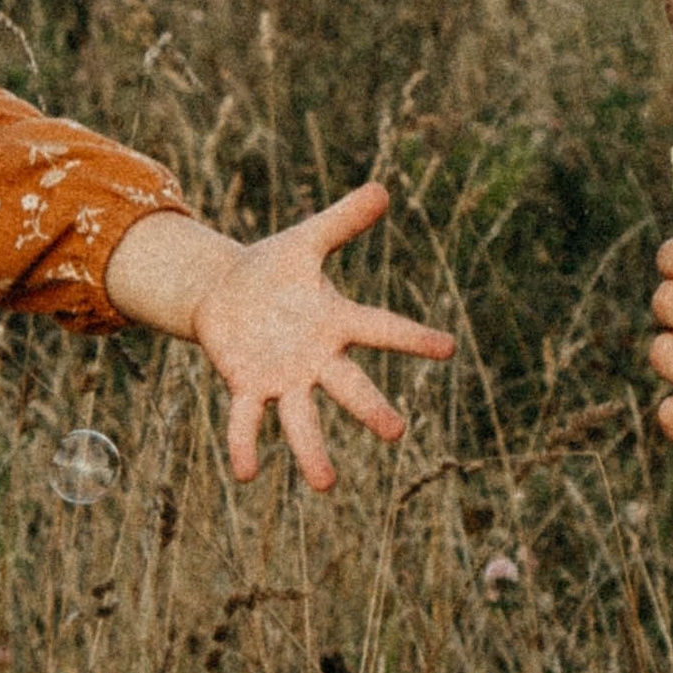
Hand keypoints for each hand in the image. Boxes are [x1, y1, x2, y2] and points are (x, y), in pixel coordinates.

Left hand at [185, 182, 455, 489]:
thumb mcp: (305, 240)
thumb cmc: (273, 269)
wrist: (226, 293)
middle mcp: (316, 358)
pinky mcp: (247, 386)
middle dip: (369, 408)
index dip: (412, 338)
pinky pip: (247, 420)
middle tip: (395, 433)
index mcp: (335, 321)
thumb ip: (342, 221)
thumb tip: (382, 188)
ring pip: (302, 418)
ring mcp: (283, 378)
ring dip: (312, 450)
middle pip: (348, 386)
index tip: (447, 348)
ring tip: (325, 485)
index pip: (381, 329)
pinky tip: (247, 474)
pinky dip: (245, 444)